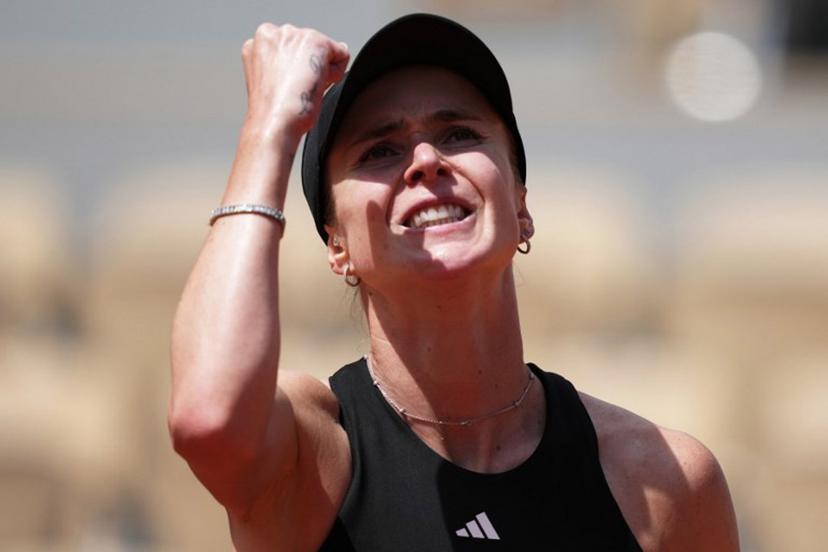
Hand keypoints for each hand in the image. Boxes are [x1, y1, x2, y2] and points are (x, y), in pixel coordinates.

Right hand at [241, 23, 349, 143]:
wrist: (274, 122)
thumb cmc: (275, 111)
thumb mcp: (277, 78)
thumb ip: (296, 60)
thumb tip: (342, 47)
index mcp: (261, 41)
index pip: (295, 50)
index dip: (297, 72)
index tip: (285, 87)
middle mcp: (274, 31)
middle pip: (310, 47)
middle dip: (309, 68)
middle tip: (294, 89)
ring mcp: (294, 34)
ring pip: (326, 51)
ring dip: (321, 72)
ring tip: (302, 88)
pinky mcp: (315, 41)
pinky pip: (341, 55)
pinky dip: (335, 74)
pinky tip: (315, 86)